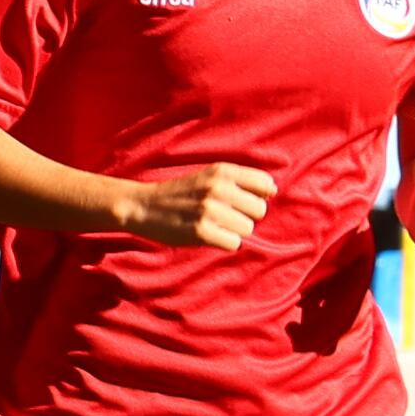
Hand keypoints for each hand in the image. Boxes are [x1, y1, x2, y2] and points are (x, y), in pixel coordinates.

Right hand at [116, 162, 275, 250]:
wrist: (141, 205)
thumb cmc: (180, 193)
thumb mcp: (207, 176)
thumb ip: (239, 180)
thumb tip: (273, 190)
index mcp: (222, 171)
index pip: (266, 184)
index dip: (258, 196)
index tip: (240, 201)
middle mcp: (218, 188)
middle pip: (260, 210)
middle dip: (245, 216)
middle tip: (223, 216)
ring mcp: (209, 210)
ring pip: (248, 229)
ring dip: (233, 231)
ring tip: (212, 225)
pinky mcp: (202, 232)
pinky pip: (233, 244)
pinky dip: (223, 243)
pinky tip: (207, 235)